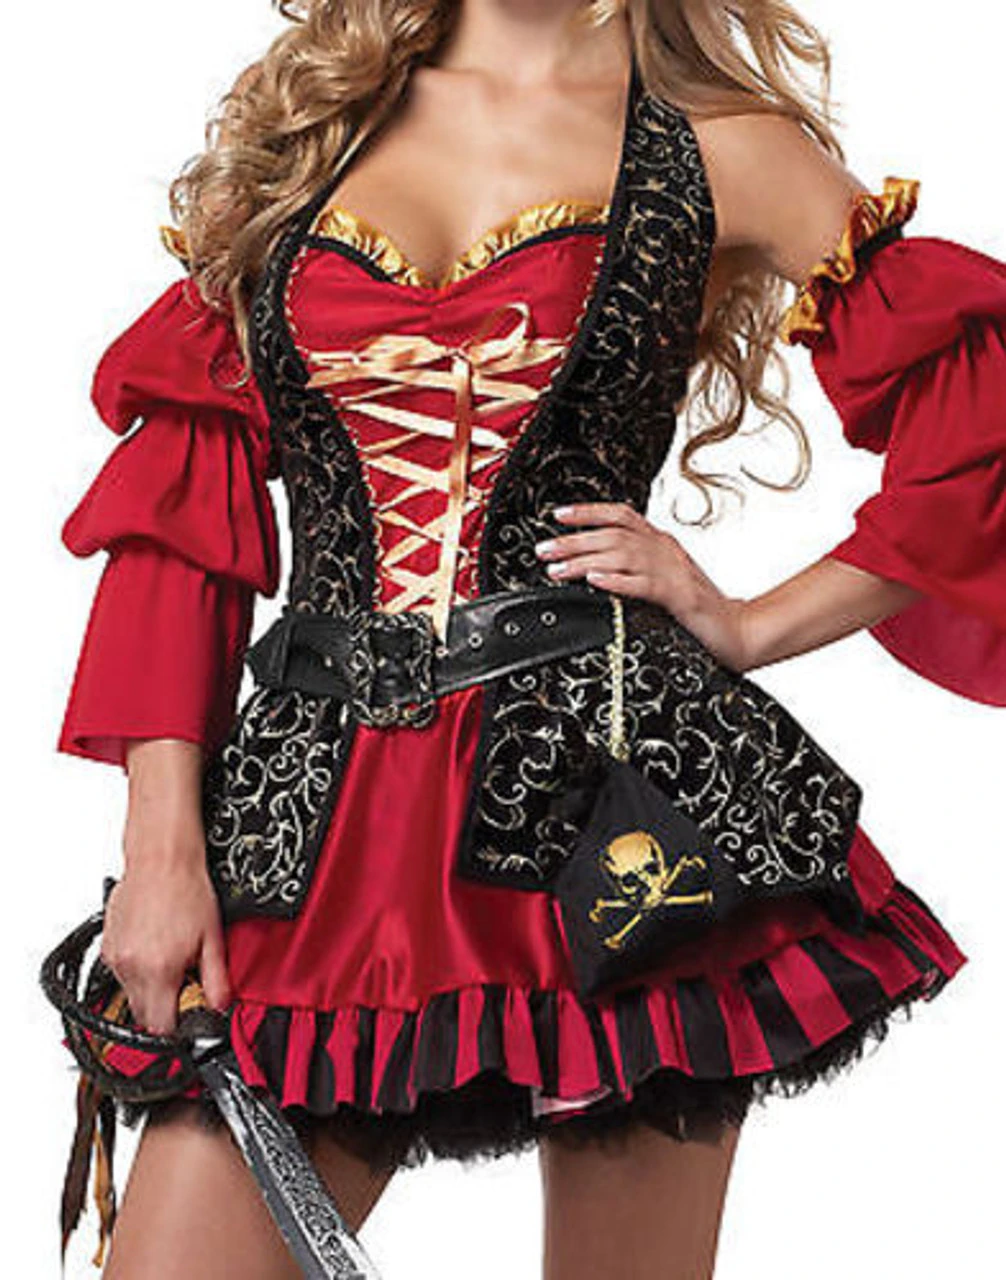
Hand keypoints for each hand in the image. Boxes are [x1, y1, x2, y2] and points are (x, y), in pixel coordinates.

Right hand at [101, 853, 231, 1035]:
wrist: (162, 859)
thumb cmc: (187, 890)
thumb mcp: (213, 939)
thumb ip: (217, 981)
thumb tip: (221, 1008)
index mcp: (159, 970)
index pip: (160, 1027)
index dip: (177, 1027)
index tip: (188, 1016)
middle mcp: (131, 967)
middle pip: (143, 1016)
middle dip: (164, 1009)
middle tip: (184, 984)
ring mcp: (115, 957)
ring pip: (130, 994)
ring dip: (150, 988)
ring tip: (169, 957)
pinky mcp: (107, 946)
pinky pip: (120, 973)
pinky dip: (136, 970)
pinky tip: (153, 946)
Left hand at [535, 501, 750, 671]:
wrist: (739, 631)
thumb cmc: (700, 610)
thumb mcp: (664, 581)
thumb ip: (636, 569)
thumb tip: (592, 569)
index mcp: (662, 543)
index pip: (622, 515)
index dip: (589, 511)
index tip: (558, 514)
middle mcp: (667, 550)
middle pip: (614, 535)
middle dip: (574, 540)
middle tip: (544, 549)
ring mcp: (675, 572)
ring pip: (624, 556)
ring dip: (586, 561)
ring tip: (559, 569)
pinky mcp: (681, 597)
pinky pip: (645, 584)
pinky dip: (618, 581)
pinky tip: (596, 581)